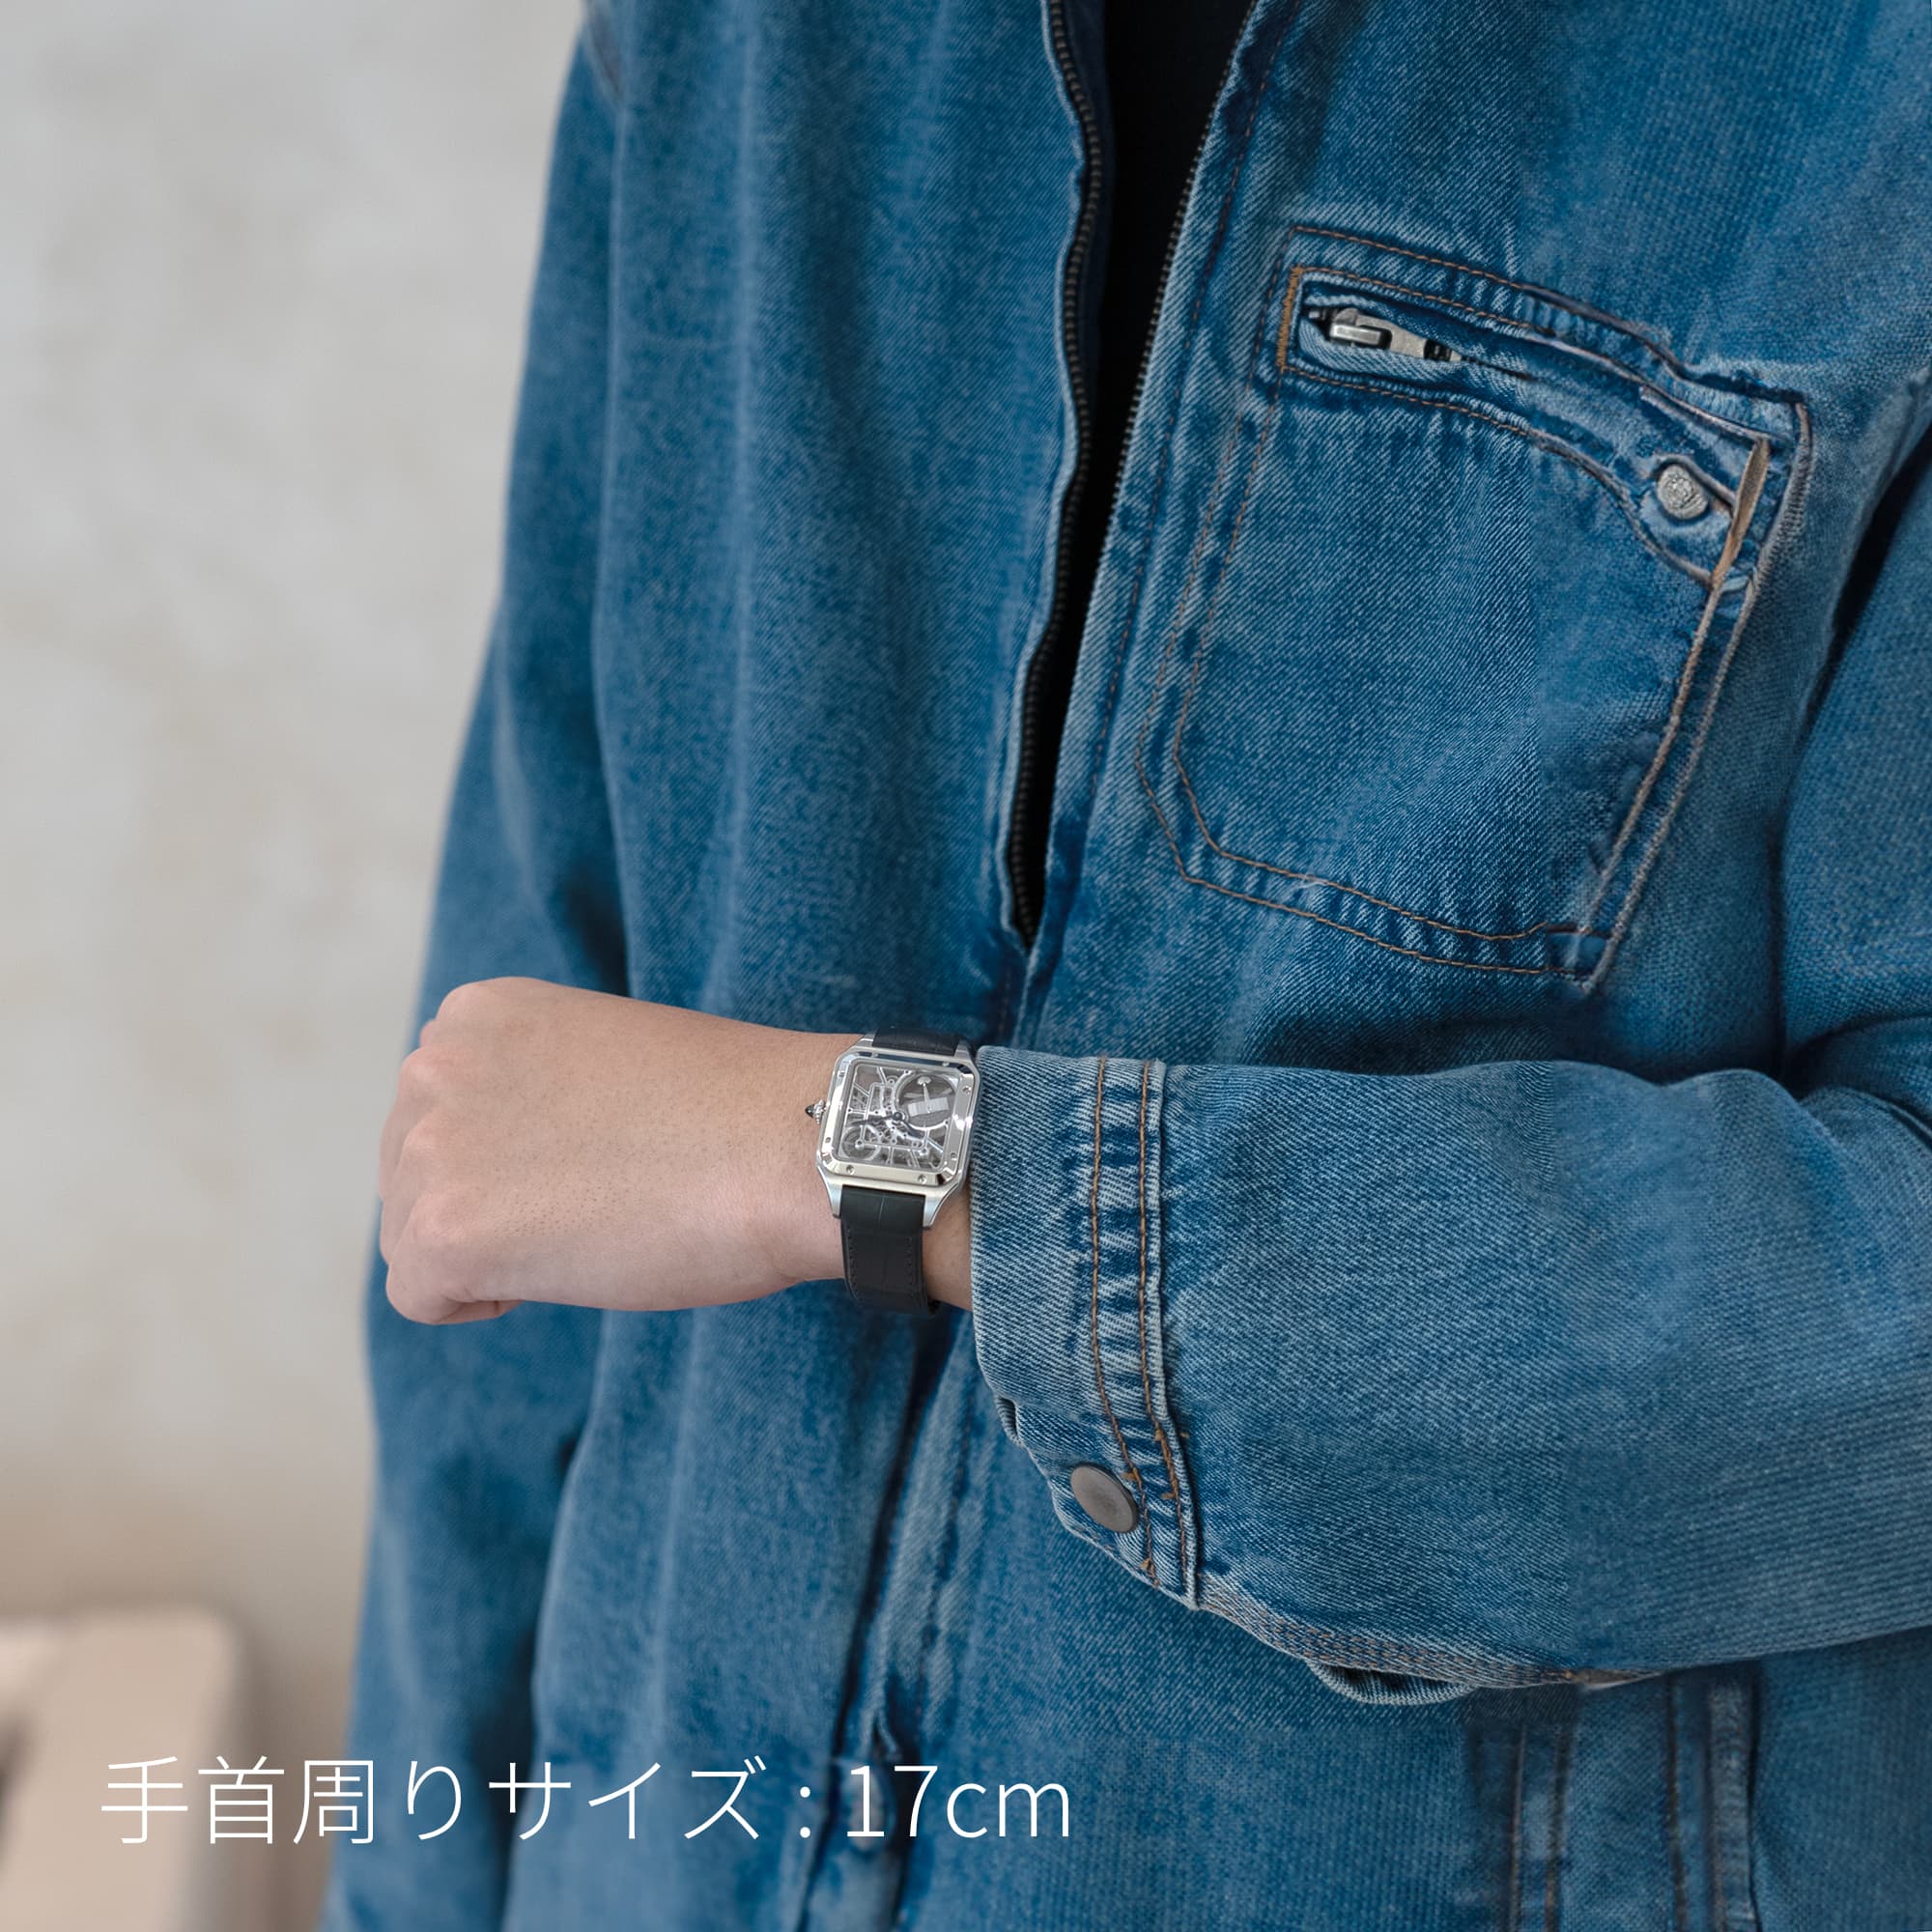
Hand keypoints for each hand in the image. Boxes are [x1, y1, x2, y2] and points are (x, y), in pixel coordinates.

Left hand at [376, 978, 971, 1322]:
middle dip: (490, 1205)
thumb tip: (504, 1160)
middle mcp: (433, 1062)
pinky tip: (571, 1262)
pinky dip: (488, 1301)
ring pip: (413, 1238)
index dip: (512, 1158)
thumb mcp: (604, 1056)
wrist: (793, 1144)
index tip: (591, 1160)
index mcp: (476, 1012)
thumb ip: (531, 1087)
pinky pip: (424, 1297)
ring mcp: (432, 1144)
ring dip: (493, 1253)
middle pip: (413, 1175)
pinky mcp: (442, 1229)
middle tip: (598, 1201)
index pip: (441, 1113)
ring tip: (594, 1224)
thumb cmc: (731, 1109)